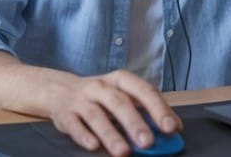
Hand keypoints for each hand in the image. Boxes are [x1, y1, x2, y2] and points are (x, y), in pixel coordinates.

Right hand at [43, 69, 181, 155]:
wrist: (59, 90)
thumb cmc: (100, 97)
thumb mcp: (122, 96)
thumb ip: (145, 111)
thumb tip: (171, 130)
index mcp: (120, 80)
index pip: (142, 91)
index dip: (158, 109)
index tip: (171, 127)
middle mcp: (100, 87)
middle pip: (119, 103)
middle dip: (135, 123)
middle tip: (148, 142)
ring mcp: (81, 100)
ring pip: (96, 116)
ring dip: (111, 134)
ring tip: (124, 152)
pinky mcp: (65, 114)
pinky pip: (74, 125)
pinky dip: (83, 136)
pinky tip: (93, 146)